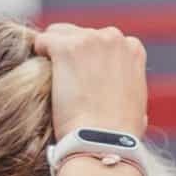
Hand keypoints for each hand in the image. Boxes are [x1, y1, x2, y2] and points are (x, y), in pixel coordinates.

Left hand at [32, 23, 147, 141]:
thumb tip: (120, 90)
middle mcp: (114, 37)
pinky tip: (43, 78)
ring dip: (54, 54)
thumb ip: (128, 85)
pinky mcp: (66, 48)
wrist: (102, 142)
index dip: (88, 60)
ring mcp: (89, 40)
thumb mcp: (137, 104)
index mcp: (133, 48)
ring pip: (58, 34)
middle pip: (79, 33)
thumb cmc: (118, 134)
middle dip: (71, 55)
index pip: (101, 40)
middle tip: (66, 84)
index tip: (83, 80)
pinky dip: (39, 56)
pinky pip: (42, 42)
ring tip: (54, 83)